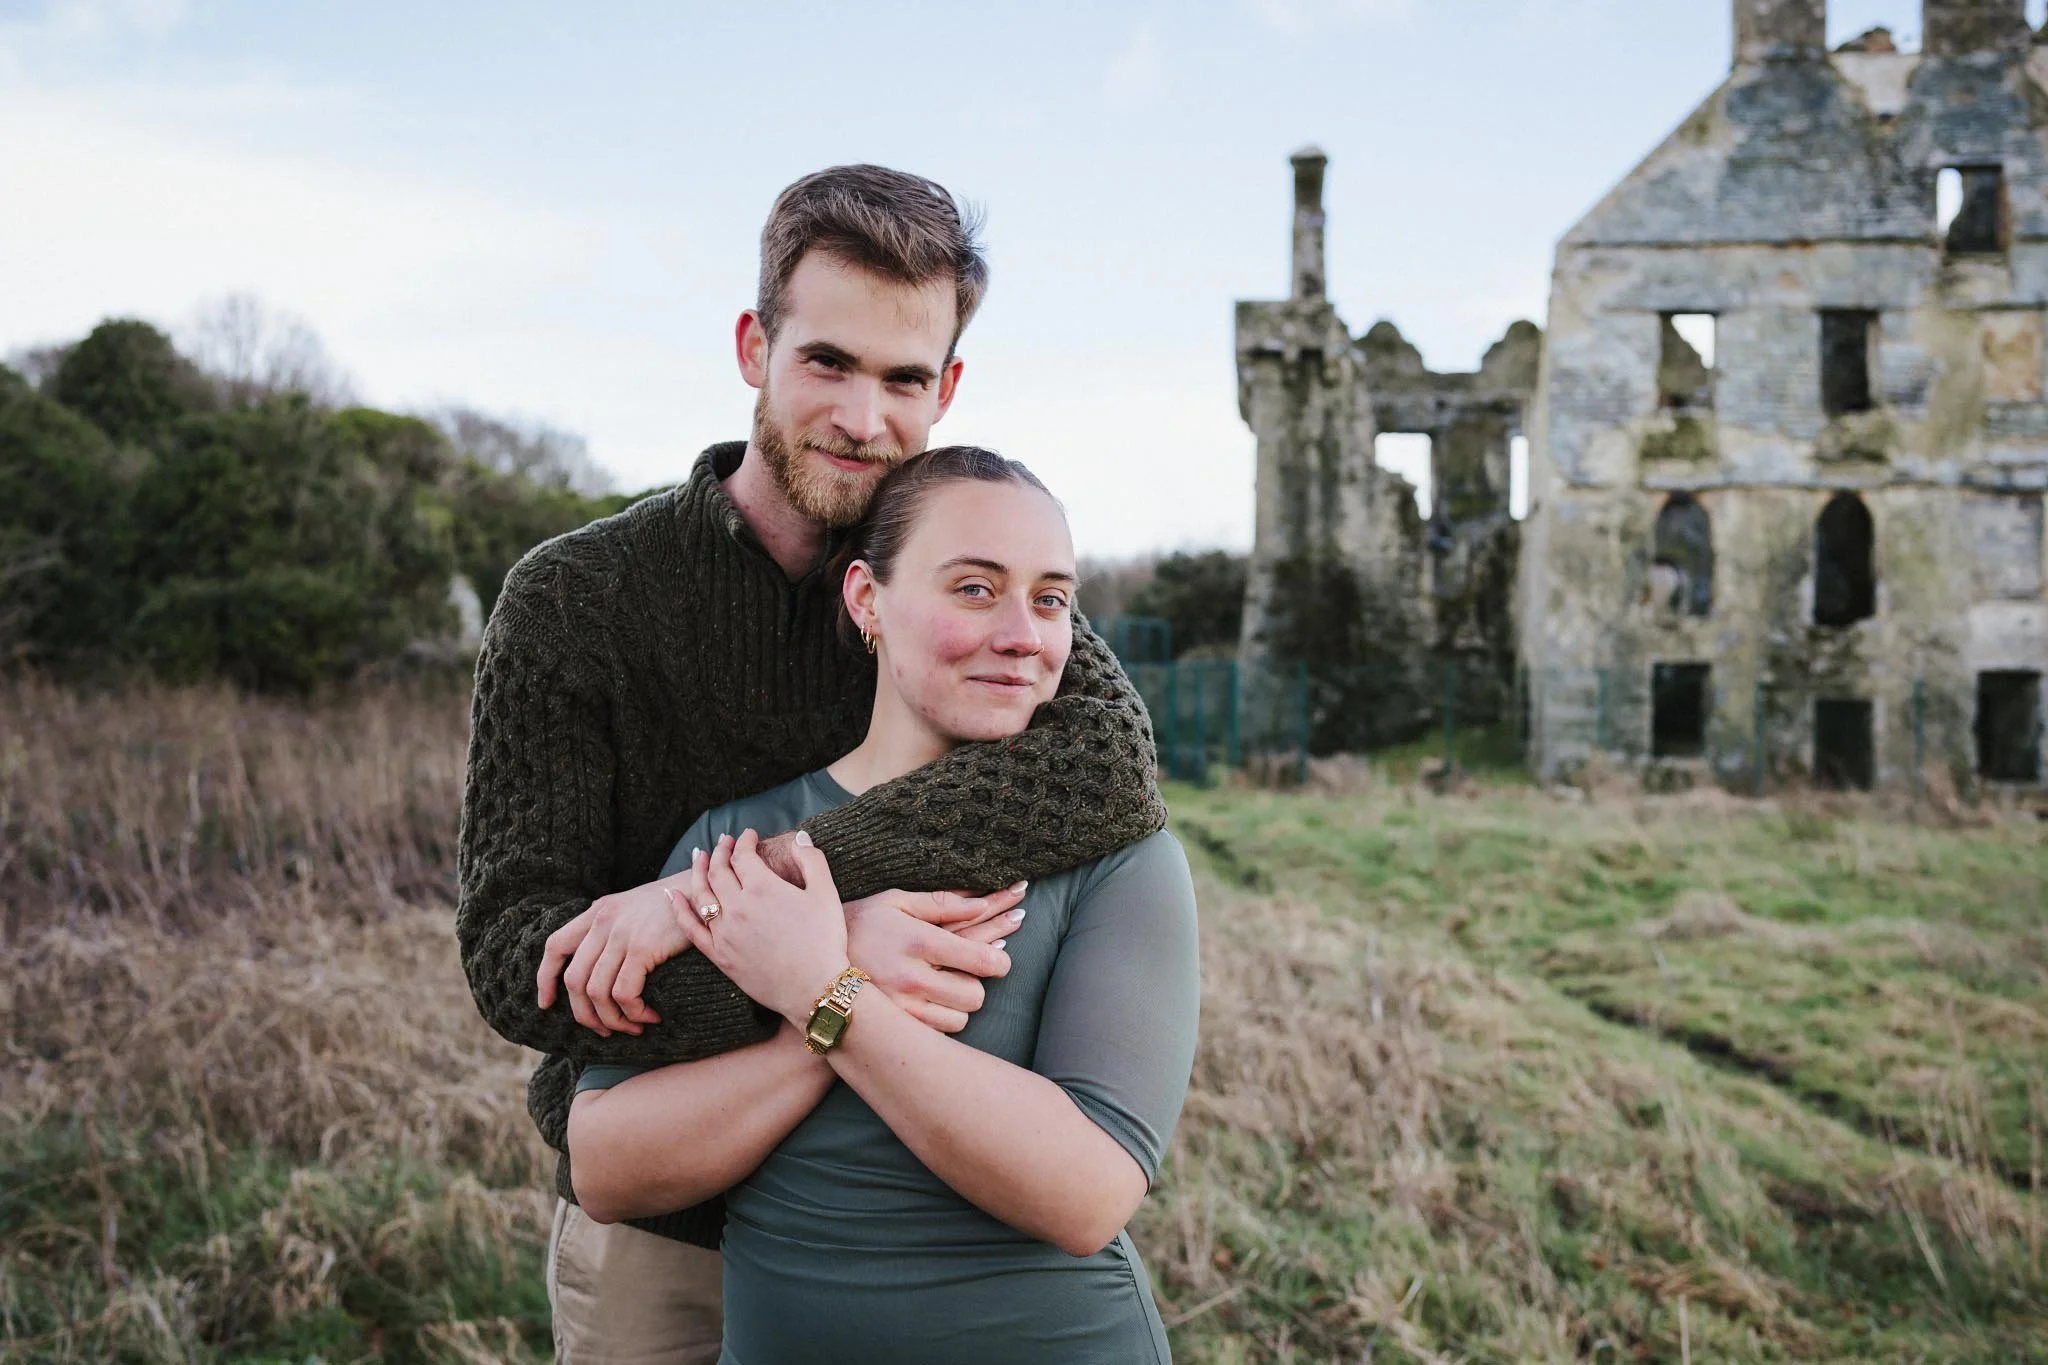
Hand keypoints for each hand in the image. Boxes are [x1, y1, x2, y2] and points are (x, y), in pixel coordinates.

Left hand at [536, 868, 695, 1036]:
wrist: (708, 888)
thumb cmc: (678, 904)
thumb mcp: (635, 908)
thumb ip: (613, 929)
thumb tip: (600, 968)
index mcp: (598, 911)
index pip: (555, 946)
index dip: (546, 978)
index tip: (547, 1004)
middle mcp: (603, 921)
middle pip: (573, 979)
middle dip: (584, 1014)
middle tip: (604, 1030)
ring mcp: (621, 934)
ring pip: (596, 993)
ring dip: (613, 1020)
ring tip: (634, 1028)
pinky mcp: (642, 947)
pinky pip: (624, 993)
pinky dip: (634, 1013)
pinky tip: (650, 1017)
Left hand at [672, 830, 850, 1026]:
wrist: (813, 988)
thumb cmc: (824, 941)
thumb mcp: (826, 894)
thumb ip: (812, 860)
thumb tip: (799, 837)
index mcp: (762, 888)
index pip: (743, 856)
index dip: (745, 841)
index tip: (749, 835)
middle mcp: (737, 907)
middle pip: (718, 871)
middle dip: (720, 851)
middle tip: (724, 842)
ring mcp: (724, 932)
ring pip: (701, 894)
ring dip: (698, 871)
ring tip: (699, 857)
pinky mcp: (719, 955)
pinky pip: (691, 929)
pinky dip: (679, 909)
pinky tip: (673, 895)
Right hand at [845, 885, 1023, 1031]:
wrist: (810, 964)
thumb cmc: (859, 924)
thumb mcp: (896, 901)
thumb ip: (943, 903)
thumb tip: (984, 903)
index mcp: (917, 941)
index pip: (980, 960)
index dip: (1000, 961)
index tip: (1001, 960)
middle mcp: (910, 979)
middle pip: (975, 995)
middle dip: (977, 984)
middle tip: (969, 973)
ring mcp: (900, 1009)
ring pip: (959, 1019)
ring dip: (958, 1005)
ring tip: (943, 987)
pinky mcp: (892, 1030)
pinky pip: (936, 1033)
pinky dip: (939, 1020)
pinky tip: (930, 1003)